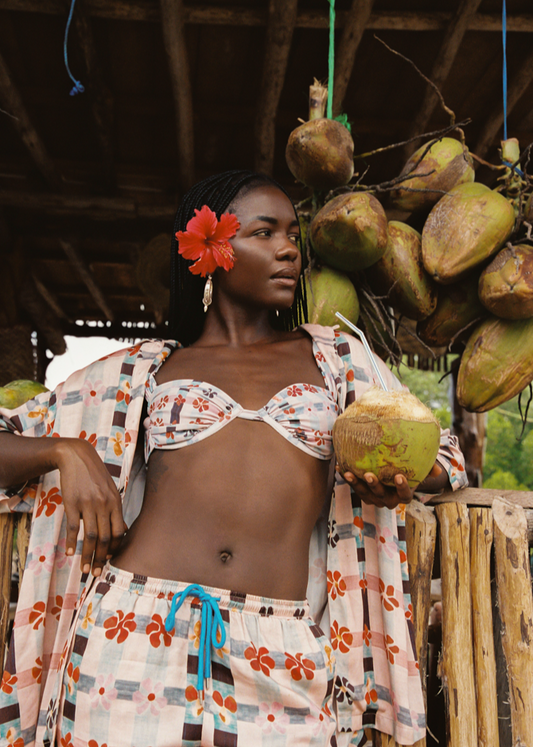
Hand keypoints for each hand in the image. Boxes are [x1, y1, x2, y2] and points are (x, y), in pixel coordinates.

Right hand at [54, 438, 125, 575]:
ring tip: (85, 569)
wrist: (77, 457)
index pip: (119, 532)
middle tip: (98, 573)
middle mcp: (103, 505)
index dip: (115, 548)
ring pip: (89, 537)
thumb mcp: (111, 490)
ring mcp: (88, 504)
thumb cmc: (95, 476)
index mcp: (116, 502)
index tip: (110, 560)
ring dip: (88, 556)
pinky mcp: (72, 503)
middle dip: (102, 558)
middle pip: (105, 538)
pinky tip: (69, 553)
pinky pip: (72, 527)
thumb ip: (115, 510)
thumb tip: (122, 532)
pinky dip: (71, 542)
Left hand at [337, 462, 442, 508]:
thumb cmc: (411, 469)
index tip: (400, 476)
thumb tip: (438, 470)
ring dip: (355, 484)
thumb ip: (429, 468)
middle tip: (369, 474)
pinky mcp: (363, 492)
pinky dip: (346, 478)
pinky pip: (353, 486)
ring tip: (348, 472)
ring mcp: (374, 497)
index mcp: (404, 495)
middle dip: (374, 486)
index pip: (405, 495)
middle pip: (380, 496)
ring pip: (364, 494)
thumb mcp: (421, 468)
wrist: (396, 472)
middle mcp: (388, 500)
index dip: (402, 487)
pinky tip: (339, 466)